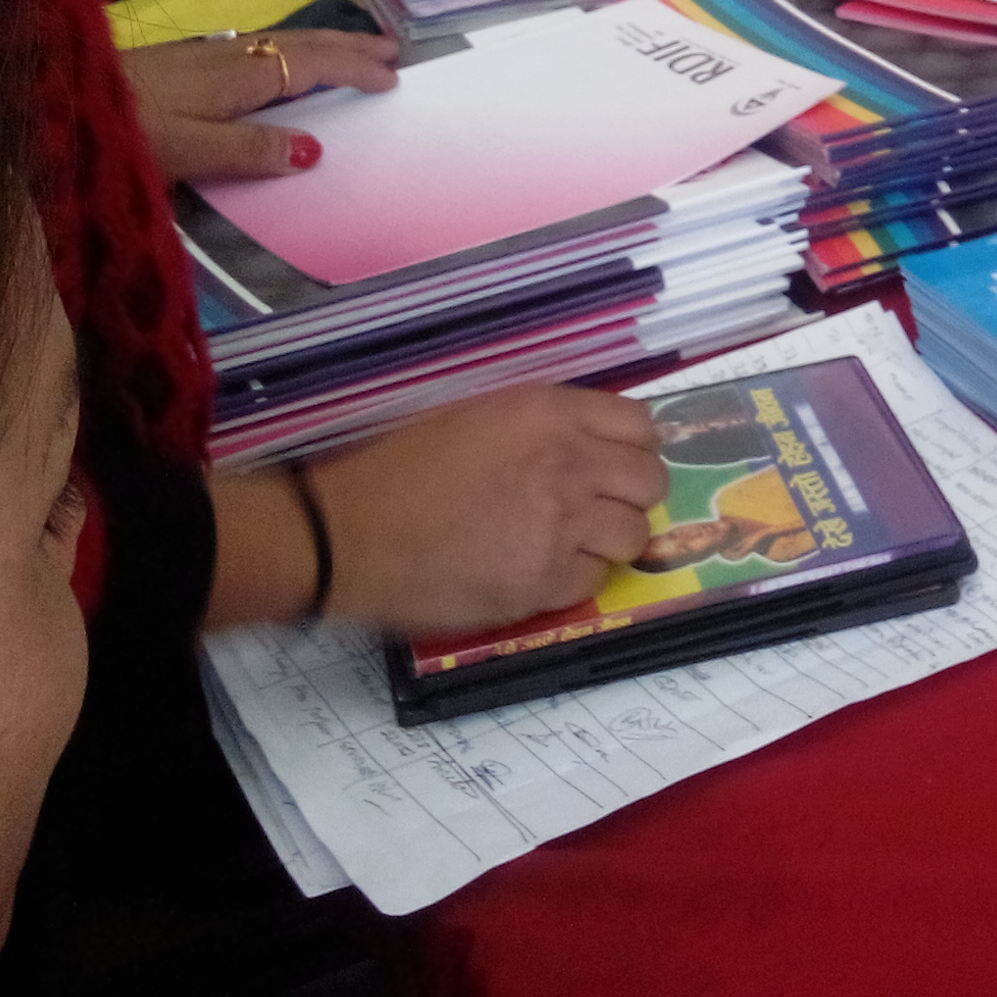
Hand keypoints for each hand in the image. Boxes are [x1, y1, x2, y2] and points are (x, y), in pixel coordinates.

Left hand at [124, 26, 397, 182]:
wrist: (46, 96)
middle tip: (392, 49)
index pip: (309, 64)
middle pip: (298, 44)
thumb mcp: (183, 151)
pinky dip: (286, 50)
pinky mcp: (178, 62)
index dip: (352, 68)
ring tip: (351, 51)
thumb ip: (246, 150)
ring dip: (320, 45)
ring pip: (276, 42)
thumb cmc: (117, 132)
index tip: (392, 77)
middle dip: (347, 45)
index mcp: (234, 77)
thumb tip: (315, 148)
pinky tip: (276, 61)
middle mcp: (223, 57)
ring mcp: (199, 55)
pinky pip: (254, 47)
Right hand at [209, 386, 668, 633]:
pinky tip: (533, 569)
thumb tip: (596, 443)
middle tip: (594, 507)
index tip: (614, 464)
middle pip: (650, 482)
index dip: (632, 448)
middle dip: (629, 495)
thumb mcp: (478, 414)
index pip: (642, 426)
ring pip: (632, 535)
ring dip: (607, 540)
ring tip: (565, 542)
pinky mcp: (543, 583)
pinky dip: (573, 578)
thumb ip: (546, 423)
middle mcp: (569, 464)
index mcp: (550, 413)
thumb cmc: (401, 467)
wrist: (347, 533)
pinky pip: (593, 580)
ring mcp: (562, 527)